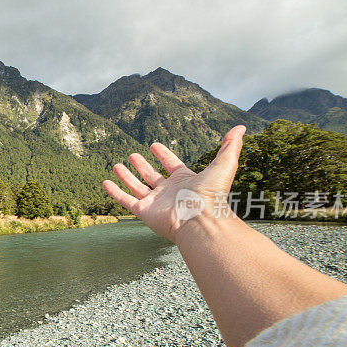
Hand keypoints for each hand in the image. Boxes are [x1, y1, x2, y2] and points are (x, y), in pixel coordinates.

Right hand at [103, 125, 245, 242]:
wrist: (200, 219)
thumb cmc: (213, 194)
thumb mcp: (225, 164)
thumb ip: (231, 146)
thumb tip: (242, 127)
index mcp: (185, 180)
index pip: (171, 164)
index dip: (163, 154)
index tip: (154, 145)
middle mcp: (169, 191)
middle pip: (152, 176)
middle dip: (142, 166)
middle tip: (132, 155)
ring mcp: (156, 202)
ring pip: (137, 187)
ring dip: (126, 176)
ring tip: (116, 165)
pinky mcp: (144, 212)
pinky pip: (126, 201)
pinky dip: (115, 192)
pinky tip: (105, 182)